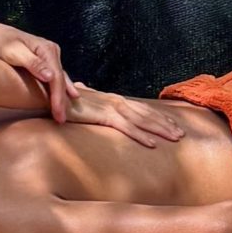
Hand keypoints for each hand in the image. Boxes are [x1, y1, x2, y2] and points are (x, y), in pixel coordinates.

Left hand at [0, 19, 74, 121]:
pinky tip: (67, 95)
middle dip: (62, 99)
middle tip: (61, 119)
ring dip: (63, 95)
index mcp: (47, 49)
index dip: (58, 96)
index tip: (57, 113)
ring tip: (66, 111)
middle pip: (60, 79)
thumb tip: (51, 76)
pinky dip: (60, 87)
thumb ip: (33, 63)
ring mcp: (49, 55)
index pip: (56, 77)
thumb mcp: (12, 51)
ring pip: (60, 78)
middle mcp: (52, 51)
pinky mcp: (43, 60)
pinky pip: (55, 76)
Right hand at [64, 84, 188, 148]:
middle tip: (182, 134)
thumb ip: (87, 96)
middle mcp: (117, 101)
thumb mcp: (80, 100)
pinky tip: (153, 145)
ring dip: (161, 131)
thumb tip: (84, 88)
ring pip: (143, 121)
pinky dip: (141, 136)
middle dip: (166, 124)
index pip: (141, 109)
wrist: (49, 95)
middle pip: (147, 114)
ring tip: (175, 139)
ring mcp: (112, 107)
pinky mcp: (104, 116)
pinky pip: (127, 128)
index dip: (158, 117)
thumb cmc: (63, 99)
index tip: (171, 124)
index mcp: (114, 99)